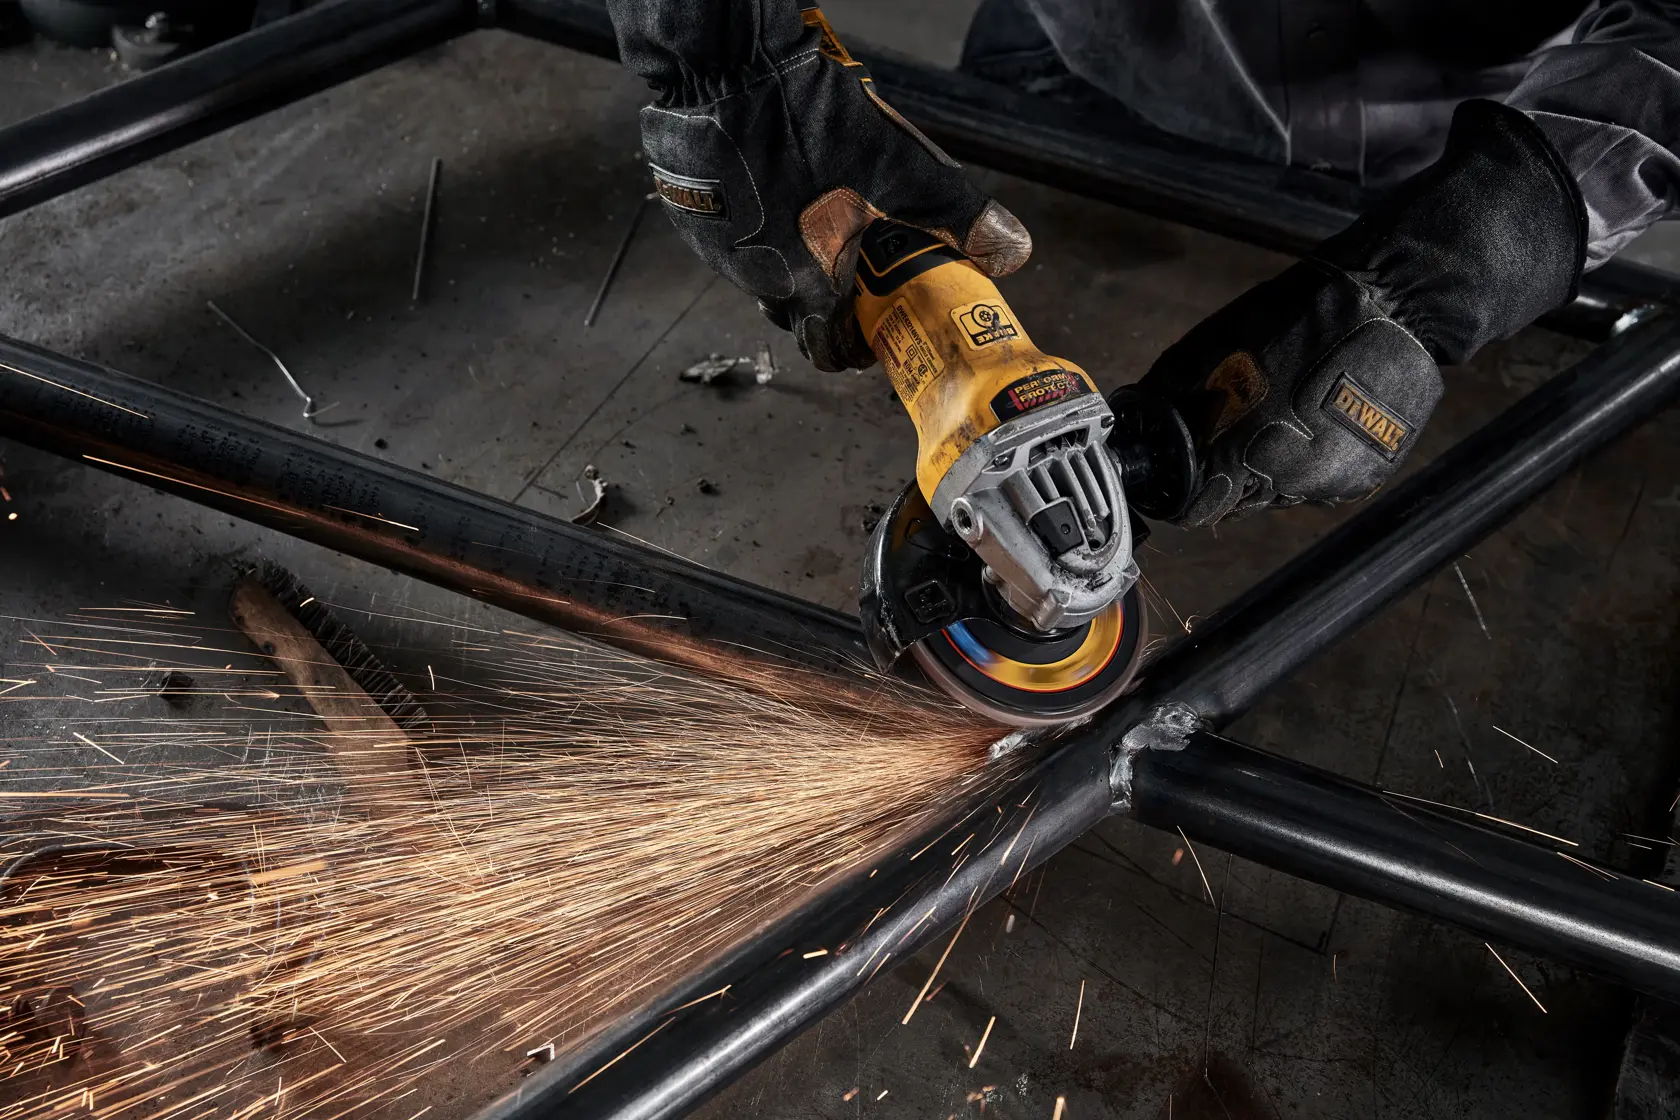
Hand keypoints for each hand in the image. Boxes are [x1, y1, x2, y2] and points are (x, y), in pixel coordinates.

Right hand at [633, 8, 1029, 370]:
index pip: (827, 348)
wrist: (722, 69)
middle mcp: (755, 277)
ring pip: (760, 276)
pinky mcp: (691, 214)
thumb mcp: (897, 162)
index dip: (855, 349)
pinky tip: (777, 193)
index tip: (873, 336)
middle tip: (855, 271)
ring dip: (789, 264)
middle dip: (826, 302)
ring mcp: (717, 248)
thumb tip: (1012, 248)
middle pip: (796, 312)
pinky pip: (730, 241)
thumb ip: (954, 212)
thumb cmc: (806, 119)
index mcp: (805, 281)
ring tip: (818, 226)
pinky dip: (756, 230)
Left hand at [1130, 100, 1585, 525]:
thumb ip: (1171, 395)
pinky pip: (1317, 480)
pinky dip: (1307, 459)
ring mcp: (1326, 482)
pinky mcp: (1362, 476)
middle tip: (1234, 429)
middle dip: (1226, 475)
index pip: (1194, 509)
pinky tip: (1315, 419)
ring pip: (1277, 494)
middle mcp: (1283, 482)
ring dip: (1267, 467)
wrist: (1389, 306)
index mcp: (1240, 456)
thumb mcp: (1210, 347)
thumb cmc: (1293, 317)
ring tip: (1282, 415)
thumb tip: (1140, 418)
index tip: (1183, 467)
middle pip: (1235, 505)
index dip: (1183, 488)